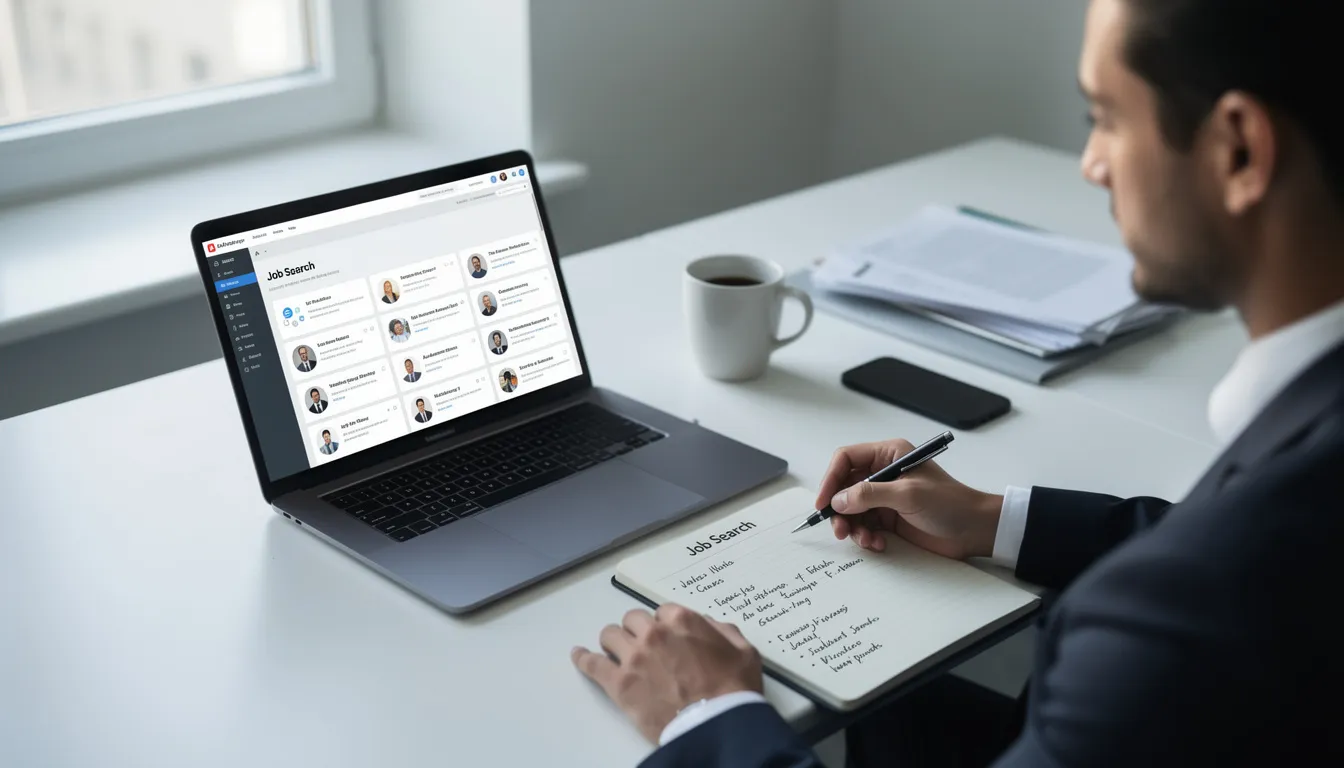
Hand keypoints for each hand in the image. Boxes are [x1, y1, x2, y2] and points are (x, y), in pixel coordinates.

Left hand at [571, 605, 763, 743]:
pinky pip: (591, 663)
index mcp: (682, 620)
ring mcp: (633, 657)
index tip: (666, 638)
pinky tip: (578, 655)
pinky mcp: (619, 683)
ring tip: (619, 654)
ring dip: (615, 643)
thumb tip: (706, 623)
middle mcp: (653, 632)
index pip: (660, 611)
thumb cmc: (734, 689)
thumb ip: (723, 630)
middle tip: (644, 647)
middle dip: (638, 631)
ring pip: (610, 635)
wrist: (717, 724)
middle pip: (632, 620)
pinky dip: (583, 658)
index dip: (664, 625)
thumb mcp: (743, 651)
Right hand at [816, 438, 1001, 558]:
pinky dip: (866, 537)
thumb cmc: (950, 504)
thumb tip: (838, 500)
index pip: (846, 459)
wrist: (975, 530)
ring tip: (864, 540)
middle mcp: (883, 473)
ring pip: (851, 510)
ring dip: (853, 527)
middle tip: (840, 529)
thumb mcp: (908, 494)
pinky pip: (864, 526)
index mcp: (888, 455)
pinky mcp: (889, 518)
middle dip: (839, 509)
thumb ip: (870, 494)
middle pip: (844, 487)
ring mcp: (885, 497)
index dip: (830, 479)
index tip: (824, 502)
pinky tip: (879, 544)